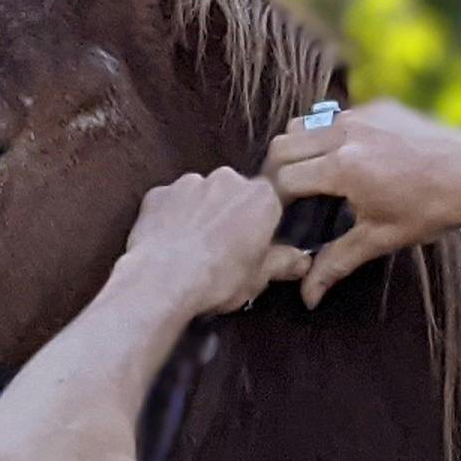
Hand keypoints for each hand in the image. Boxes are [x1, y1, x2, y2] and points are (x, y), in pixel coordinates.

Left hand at [120, 167, 306, 321]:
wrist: (163, 280)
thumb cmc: (217, 278)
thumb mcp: (259, 277)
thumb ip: (282, 262)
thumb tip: (301, 262)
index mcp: (261, 198)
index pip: (271, 202)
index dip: (263, 224)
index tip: (257, 243)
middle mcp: (228, 180)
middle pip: (235, 194)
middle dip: (232, 216)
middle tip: (225, 249)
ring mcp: (191, 183)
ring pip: (202, 195)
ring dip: (202, 214)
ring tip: (194, 249)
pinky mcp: (159, 193)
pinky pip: (171, 202)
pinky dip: (172, 217)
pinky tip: (170, 243)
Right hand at [262, 99, 460, 303]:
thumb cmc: (432, 209)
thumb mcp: (380, 239)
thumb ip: (335, 263)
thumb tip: (307, 296)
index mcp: (342, 167)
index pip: (282, 180)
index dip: (273, 203)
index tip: (278, 219)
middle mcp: (345, 132)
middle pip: (282, 146)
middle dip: (276, 174)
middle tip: (285, 200)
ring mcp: (361, 114)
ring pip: (303, 125)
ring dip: (297, 150)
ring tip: (310, 179)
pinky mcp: (377, 106)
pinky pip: (334, 117)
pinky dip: (327, 137)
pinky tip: (345, 162)